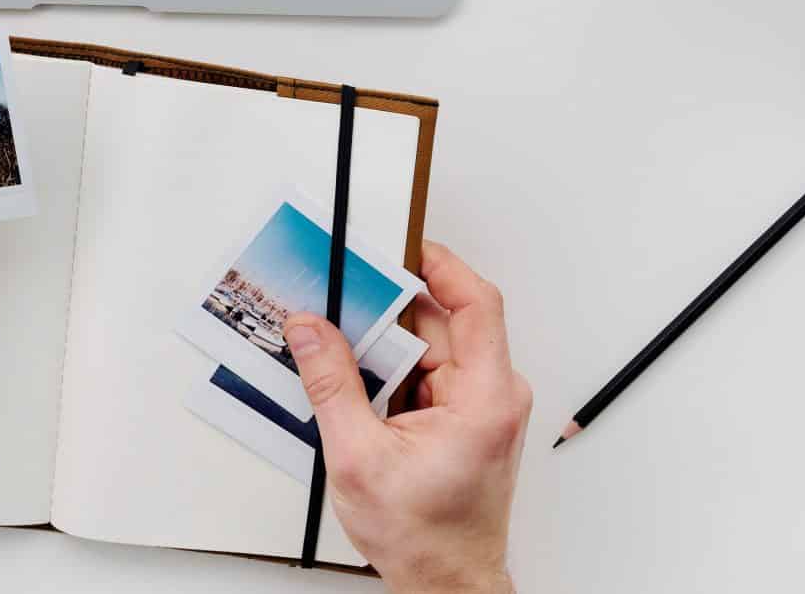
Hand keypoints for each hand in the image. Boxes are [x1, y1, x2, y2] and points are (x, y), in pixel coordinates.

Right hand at [286, 241, 530, 592]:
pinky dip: (395, 370)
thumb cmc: (427, 539)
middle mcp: (493, 396)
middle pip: (445, 321)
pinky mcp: (466, 417)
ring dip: (389, 345)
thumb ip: (332, 385)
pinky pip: (430, 372)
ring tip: (343, 349)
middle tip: (344, 298)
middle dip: (391, 308)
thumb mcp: (360, 458)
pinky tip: (360, 381)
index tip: (401, 245)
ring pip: (433, 347)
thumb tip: (311, 331)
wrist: (446, 583)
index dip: (440, 265)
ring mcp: (482, 406)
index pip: (476, 304)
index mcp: (485, 400)